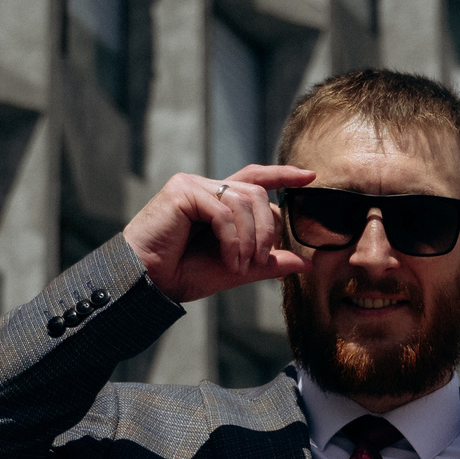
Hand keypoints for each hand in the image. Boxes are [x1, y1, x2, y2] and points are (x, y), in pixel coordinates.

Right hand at [124, 164, 316, 302]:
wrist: (149, 283)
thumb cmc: (184, 274)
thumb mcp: (237, 269)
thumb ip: (269, 263)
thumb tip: (306, 263)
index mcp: (219, 202)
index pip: (255, 180)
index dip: (282, 175)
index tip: (310, 177)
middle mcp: (206, 188)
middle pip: (257, 194)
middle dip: (267, 229)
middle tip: (261, 261)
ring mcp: (193, 186)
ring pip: (243, 202)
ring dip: (250, 239)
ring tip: (241, 265)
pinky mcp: (181, 191)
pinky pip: (223, 212)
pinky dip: (232, 240)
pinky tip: (229, 260)